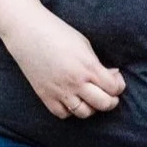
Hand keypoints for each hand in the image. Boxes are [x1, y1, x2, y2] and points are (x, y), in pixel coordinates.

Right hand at [3, 12, 125, 119]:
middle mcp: (75, 82)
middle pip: (103, 104)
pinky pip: (63, 114)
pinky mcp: (45, 96)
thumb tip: (110, 76)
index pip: (113, 88)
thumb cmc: (58, 33)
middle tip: (111, 94)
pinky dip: (71, 111)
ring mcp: (59, 92)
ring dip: (93, 108)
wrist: (27, 32)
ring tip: (93, 98)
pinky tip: (73, 100)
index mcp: (88, 66)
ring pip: (84, 113)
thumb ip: (96, 64)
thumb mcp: (84, 45)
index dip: (119, 85)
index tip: (115, 77)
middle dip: (111, 101)